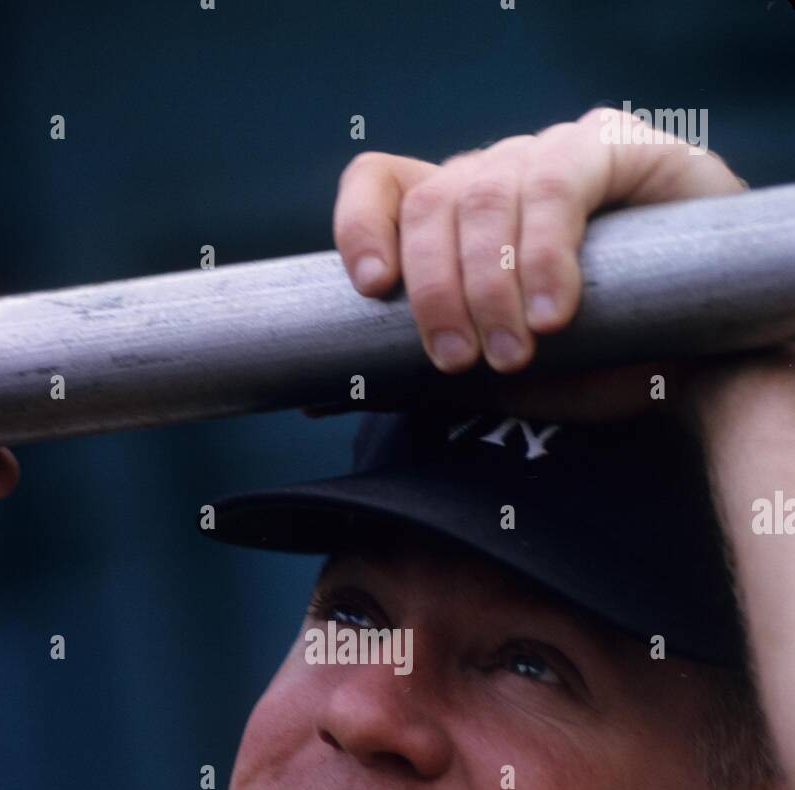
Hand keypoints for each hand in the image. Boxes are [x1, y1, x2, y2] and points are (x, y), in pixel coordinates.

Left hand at [332, 107, 744, 419]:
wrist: (703, 359)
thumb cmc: (598, 362)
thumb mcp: (503, 374)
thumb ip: (433, 372)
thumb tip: (336, 391)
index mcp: (458, 218)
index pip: (384, 184)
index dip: (361, 225)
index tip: (369, 288)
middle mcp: (496, 174)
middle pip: (431, 203)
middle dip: (434, 291)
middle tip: (460, 360)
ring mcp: (550, 155)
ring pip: (485, 195)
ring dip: (489, 286)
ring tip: (515, 353)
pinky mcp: (613, 148)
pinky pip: (557, 183)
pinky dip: (545, 254)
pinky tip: (555, 311)